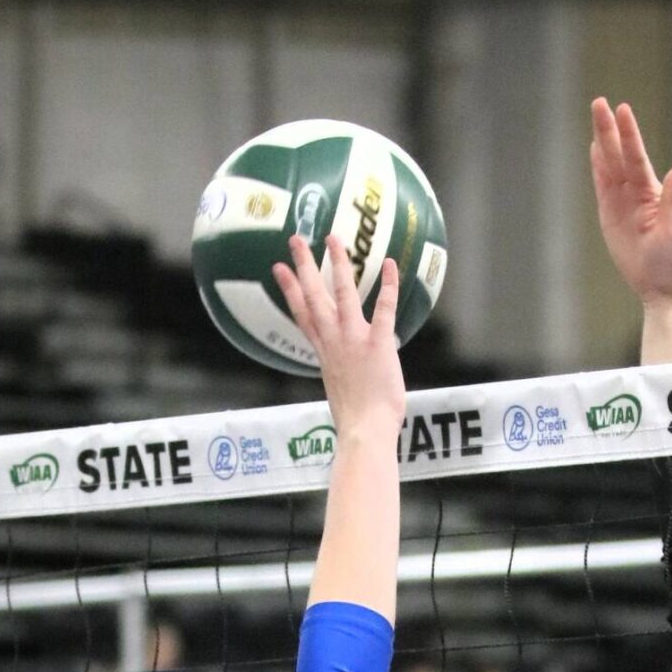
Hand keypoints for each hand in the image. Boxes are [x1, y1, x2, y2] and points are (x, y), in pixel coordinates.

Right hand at [272, 233, 403, 437]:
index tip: (279, 269)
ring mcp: (354, 341)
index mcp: (324, 353)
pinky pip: (383, 310)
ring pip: (342, 294)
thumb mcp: (340, 390)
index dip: (290, 290)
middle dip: (304, 266)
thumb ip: (340, 371)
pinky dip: (388, 286)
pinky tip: (391, 265)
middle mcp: (334, 341)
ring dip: (338, 264)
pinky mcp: (378, 344)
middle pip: (313, 297)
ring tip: (334, 239)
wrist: (365, 432)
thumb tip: (344, 370)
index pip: (302, 315)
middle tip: (296, 239)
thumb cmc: (356, 421)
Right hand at [590, 97, 671, 303]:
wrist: (661, 285)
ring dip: (602, 142)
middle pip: (619, 154)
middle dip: (609, 129)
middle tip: (599, 102)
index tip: (622, 109)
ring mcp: (622, 201)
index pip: (636, 156)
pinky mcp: (610, 215)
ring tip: (596, 116)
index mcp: (651, 191)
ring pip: (609, 166)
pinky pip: (602, 186)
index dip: (629, 134)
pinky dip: (598, 168)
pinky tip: (594, 150)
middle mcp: (636, 191)